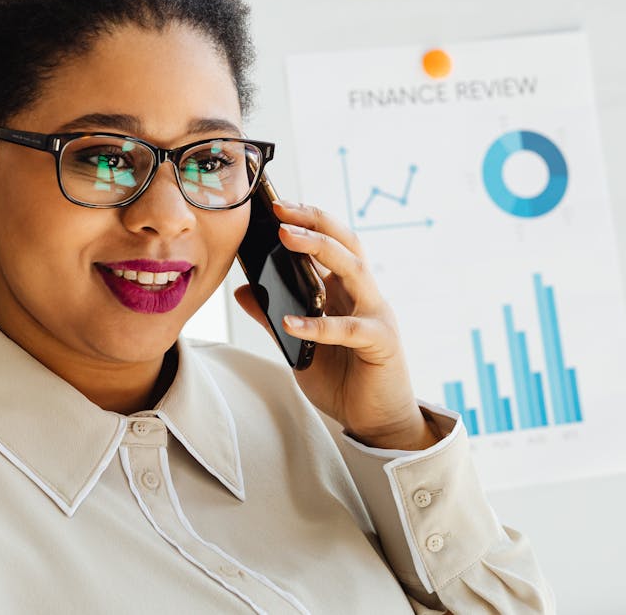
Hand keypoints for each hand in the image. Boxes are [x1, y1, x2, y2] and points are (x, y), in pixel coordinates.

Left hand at [233, 200, 439, 451]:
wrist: (376, 422)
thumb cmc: (343, 381)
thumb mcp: (298, 346)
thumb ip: (273, 318)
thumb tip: (243, 289)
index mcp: (347, 291)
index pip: (332, 242)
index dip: (308, 220)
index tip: (276, 203)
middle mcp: (365, 295)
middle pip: (346, 242)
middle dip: (315, 220)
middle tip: (280, 207)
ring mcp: (376, 315)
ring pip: (354, 268)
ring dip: (320, 248)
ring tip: (287, 237)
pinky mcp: (382, 342)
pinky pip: (349, 328)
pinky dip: (319, 324)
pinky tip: (290, 322)